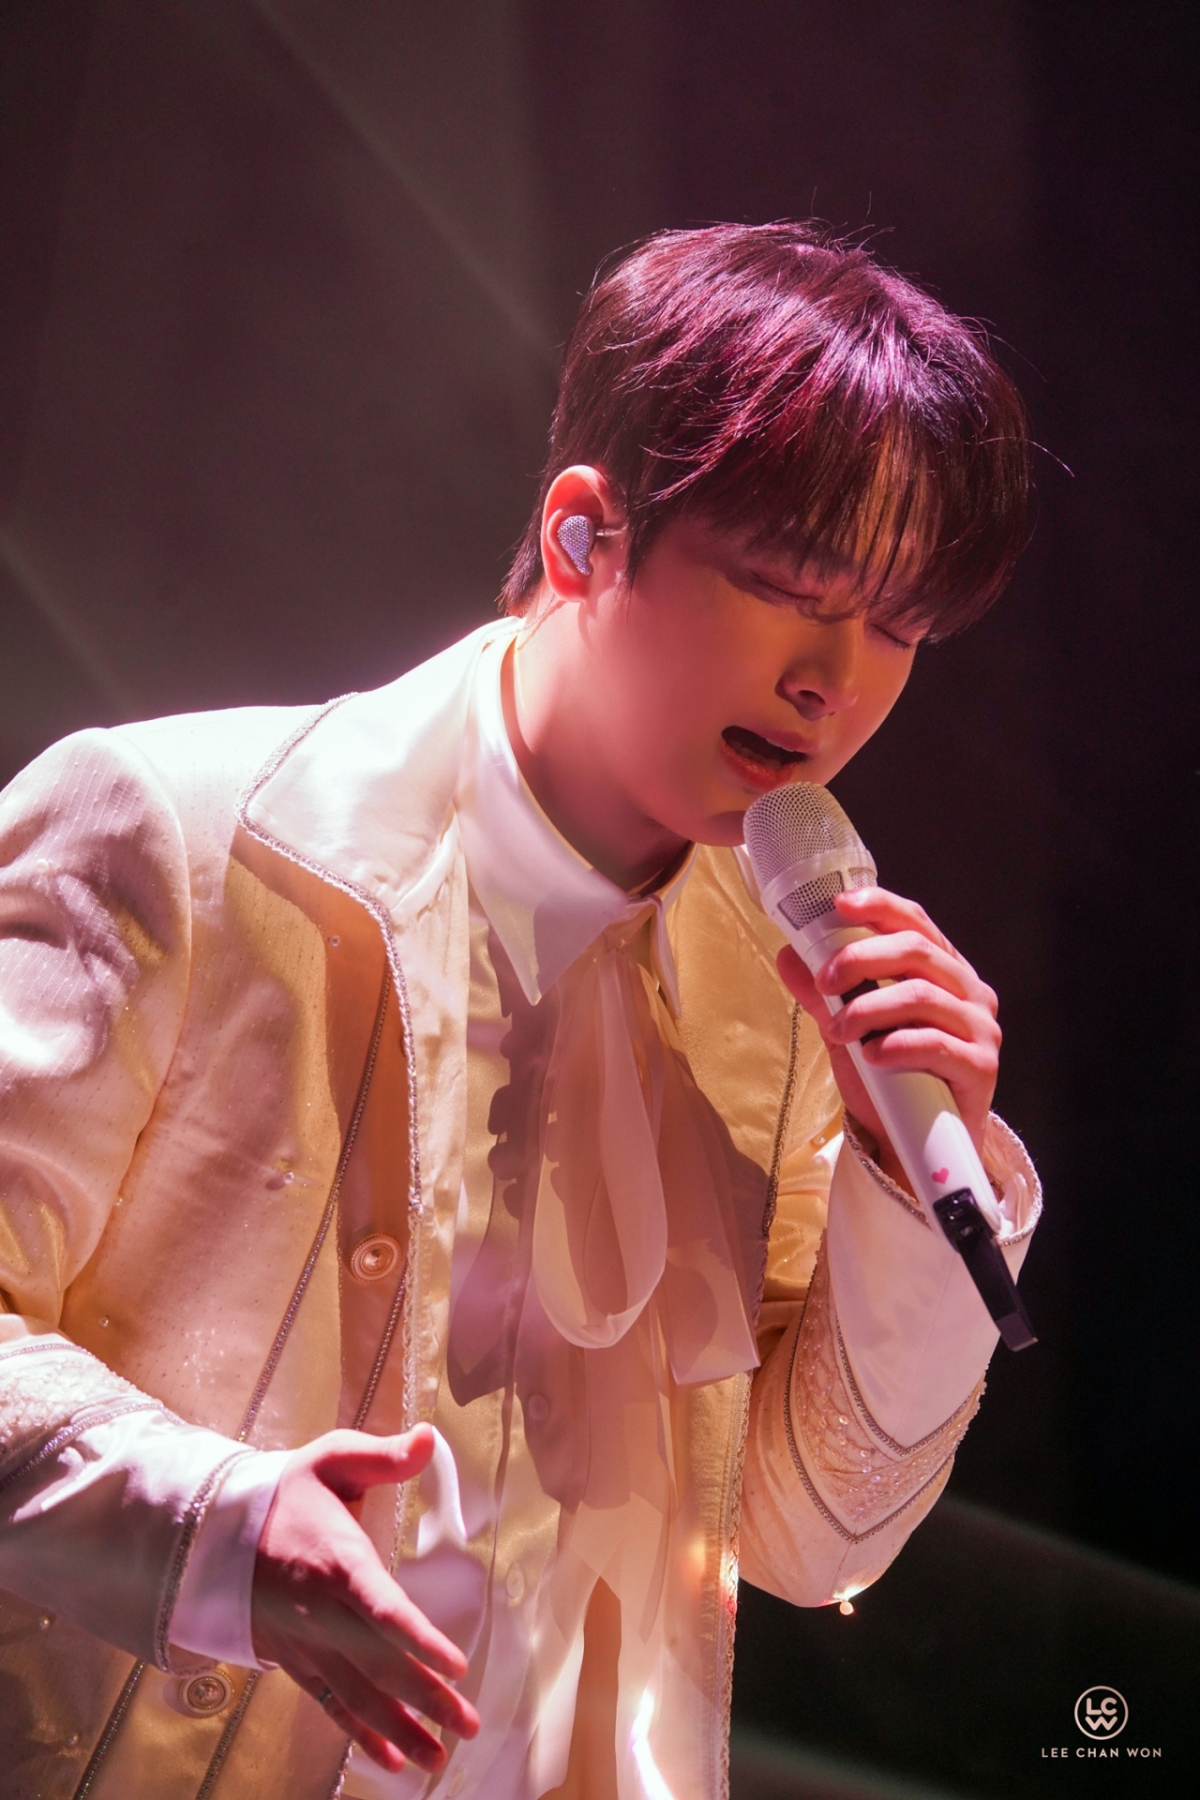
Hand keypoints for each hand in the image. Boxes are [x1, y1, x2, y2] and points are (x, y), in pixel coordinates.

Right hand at [251, 1424, 479, 1774]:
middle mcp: (323, 1615)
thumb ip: (382, 1455)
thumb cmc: (286, 1493)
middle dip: (427, 1699)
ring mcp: (308, 1645)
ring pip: (358, 1697)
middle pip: (380, 1665)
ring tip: (438, 1760)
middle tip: (470, 1725)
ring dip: (400, 1730)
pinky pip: (331, 1707)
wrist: (213, 1533)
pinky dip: (361, 1736)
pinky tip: (391, 1762)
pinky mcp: (297, 1662)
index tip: (456, 1664)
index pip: (383, 1609)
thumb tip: (427, 1436)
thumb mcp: (331, 1460)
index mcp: (339, 1564)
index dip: (419, 1640)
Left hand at [777, 886, 1000, 1172]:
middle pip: (916, 951)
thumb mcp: (849, 1031)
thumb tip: (789, 955)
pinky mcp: (981, 1066)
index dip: (879, 906)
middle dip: (860, 959)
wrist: (915, 1145)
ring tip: (836, 1031)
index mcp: (942, 970)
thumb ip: (825, 994)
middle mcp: (968, 991)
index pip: (915, 923)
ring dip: (867, 1009)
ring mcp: (981, 1028)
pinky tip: (870, 1056)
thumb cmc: (890, 1080)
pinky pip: (935, 1044)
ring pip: (921, 995)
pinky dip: (895, 1045)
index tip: (839, 904)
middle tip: (823, 982)